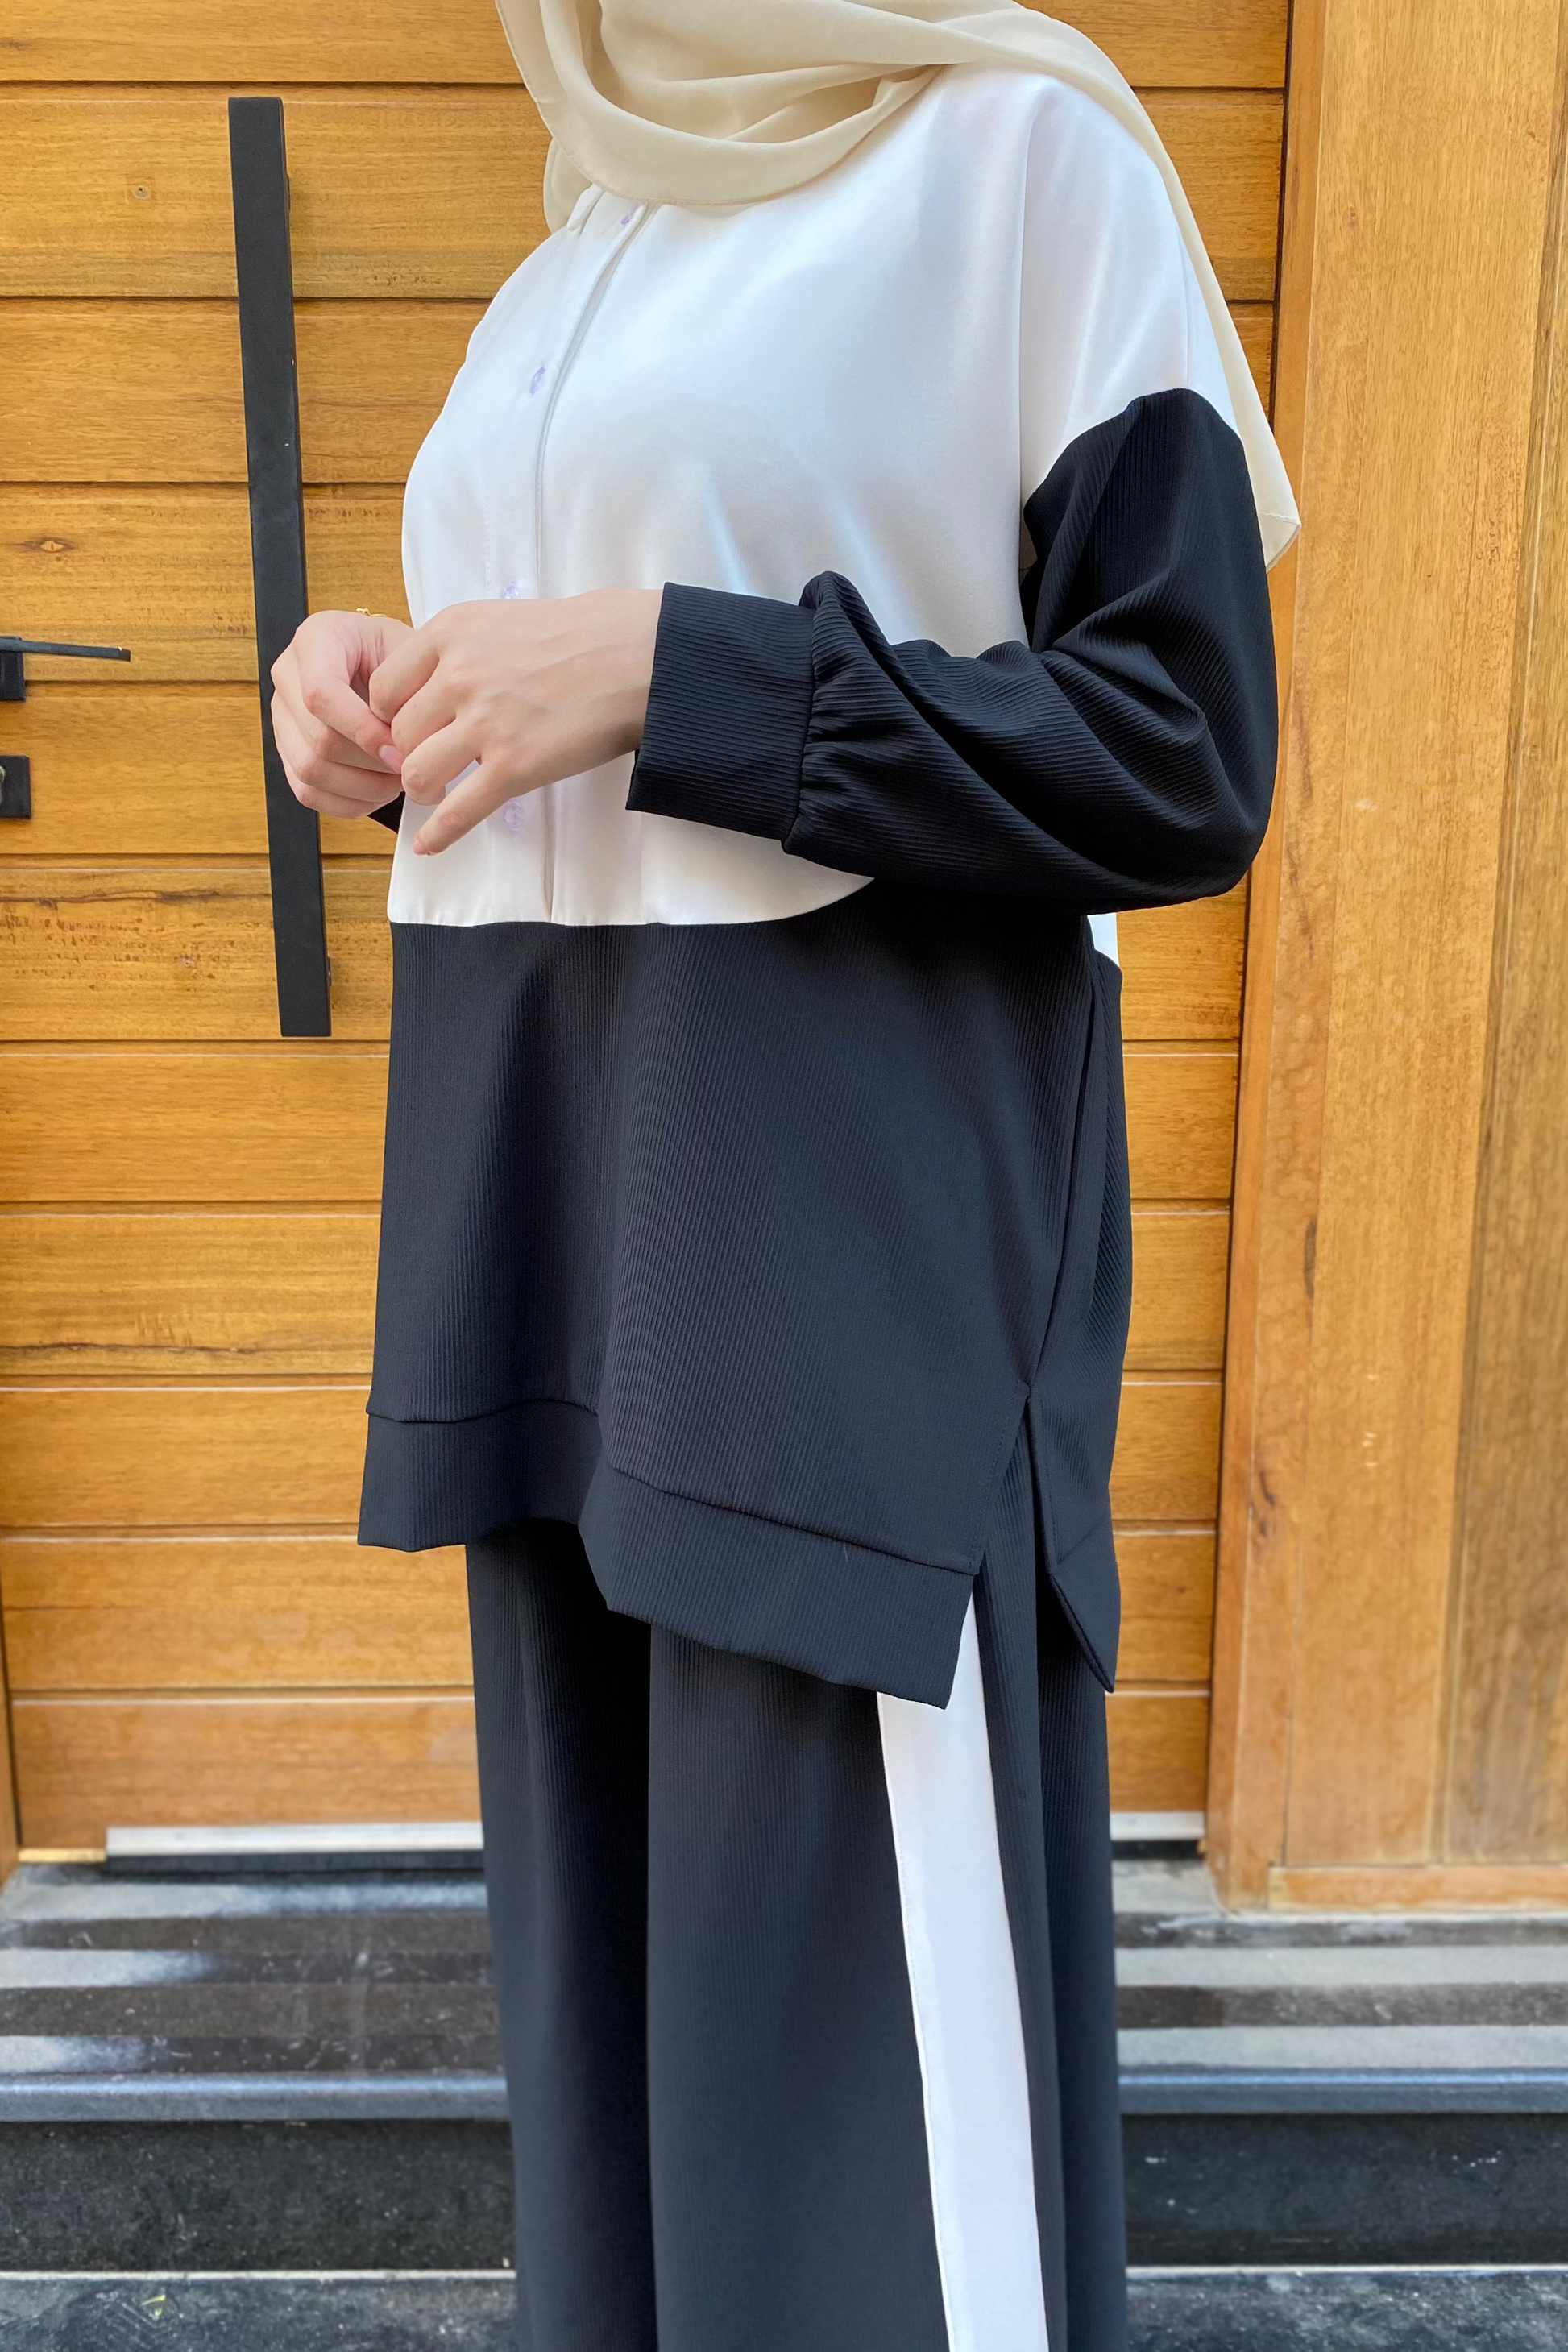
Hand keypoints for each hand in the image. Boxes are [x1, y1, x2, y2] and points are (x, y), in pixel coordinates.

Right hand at [271, 610, 413, 819]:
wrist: (389, 662)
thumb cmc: (401, 656)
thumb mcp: (412, 655)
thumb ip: (407, 694)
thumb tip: (400, 752)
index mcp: (316, 639)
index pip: (321, 694)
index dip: (362, 731)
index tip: (399, 751)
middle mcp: (289, 675)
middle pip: (317, 739)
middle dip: (370, 764)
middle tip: (409, 768)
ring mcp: (284, 715)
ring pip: (310, 771)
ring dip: (363, 787)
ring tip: (399, 780)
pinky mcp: (288, 750)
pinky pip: (308, 791)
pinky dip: (348, 802)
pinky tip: (378, 792)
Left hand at [367, 588, 662, 854]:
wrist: (636, 655)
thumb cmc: (580, 636)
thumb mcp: (499, 620)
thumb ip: (458, 650)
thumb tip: (430, 687)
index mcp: (450, 633)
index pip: (384, 688)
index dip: (391, 715)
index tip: (411, 727)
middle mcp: (459, 675)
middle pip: (398, 735)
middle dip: (410, 752)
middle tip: (434, 759)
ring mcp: (485, 723)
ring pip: (416, 774)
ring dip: (424, 788)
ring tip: (442, 789)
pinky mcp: (514, 766)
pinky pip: (457, 812)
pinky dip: (437, 835)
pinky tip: (427, 844)